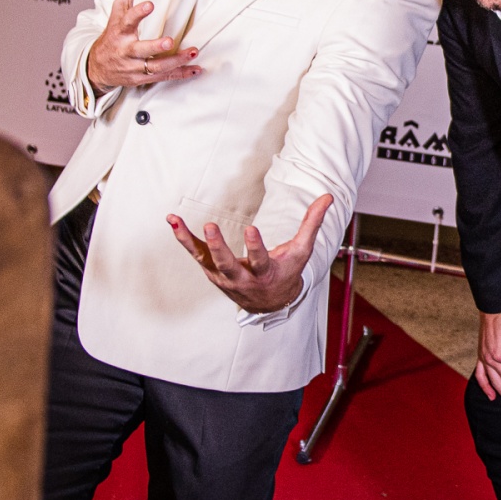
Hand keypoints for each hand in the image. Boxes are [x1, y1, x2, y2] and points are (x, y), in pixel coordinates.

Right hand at [86, 0, 200, 92]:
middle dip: (155, 47)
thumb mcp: (118, 9)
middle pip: (140, 50)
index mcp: (120, 31)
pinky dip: (180, 74)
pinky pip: (163, 77)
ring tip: (192, 52)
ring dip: (175, 61)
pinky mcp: (143, 78)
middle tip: (170, 41)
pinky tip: (195, 69)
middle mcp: (126, 50)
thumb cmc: (112, 34)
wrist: (98, 67)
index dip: (138, 13)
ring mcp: (134, 66)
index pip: (127, 20)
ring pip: (155, 67)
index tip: (150, 5)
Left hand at [166, 194, 332, 314]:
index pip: (260, 261)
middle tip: (210, 227)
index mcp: (265, 274)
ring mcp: (222, 276)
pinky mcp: (211, 270)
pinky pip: (195, 253)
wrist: (269, 302)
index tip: (250, 229)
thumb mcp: (301, 250)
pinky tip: (173, 221)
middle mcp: (241, 278)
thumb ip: (312, 223)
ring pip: (204, 259)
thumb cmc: (286, 272)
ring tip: (176, 222)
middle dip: (218, 247)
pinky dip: (183, 238)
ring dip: (188, 241)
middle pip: (227, 265)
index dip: (255, 247)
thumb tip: (327, 196)